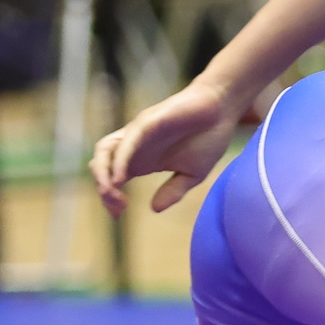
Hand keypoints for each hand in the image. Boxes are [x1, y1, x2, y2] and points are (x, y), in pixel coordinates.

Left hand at [90, 82, 245, 215]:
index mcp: (142, 160)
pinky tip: (118, 179)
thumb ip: (173, 191)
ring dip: (102, 175)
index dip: (109, 199)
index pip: (113, 179)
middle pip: (102, 166)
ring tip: (110, 194)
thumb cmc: (208, 137)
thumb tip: (154, 209)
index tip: (118, 215)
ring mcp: (137, 133)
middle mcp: (134, 147)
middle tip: (117, 209)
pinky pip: (126, 143)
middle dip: (103, 191)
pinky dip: (118, 162)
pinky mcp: (146, 123)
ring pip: (104, 152)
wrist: (223, 110)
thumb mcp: (193, 174)